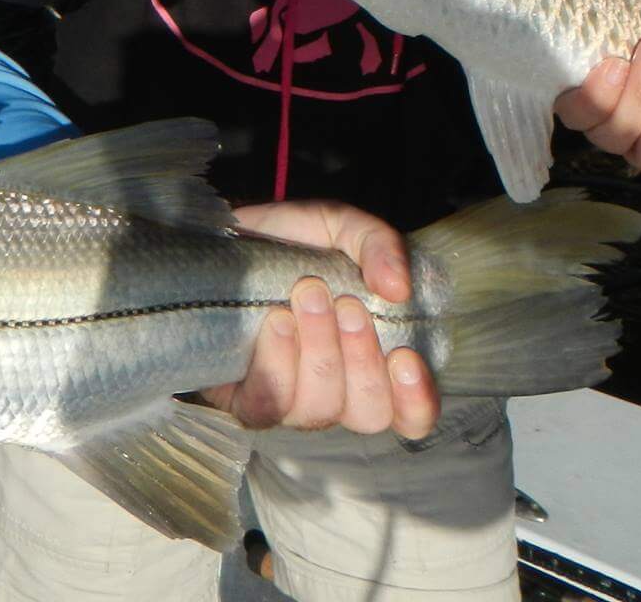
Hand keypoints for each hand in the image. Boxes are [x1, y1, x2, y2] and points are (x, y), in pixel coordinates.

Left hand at [199, 199, 439, 439]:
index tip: (405, 357)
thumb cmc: (292, 242)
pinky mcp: (241, 398)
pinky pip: (265, 407)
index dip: (416, 401)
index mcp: (371, 361)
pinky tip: (277, 323)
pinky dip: (277, 365)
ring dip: (319, 352)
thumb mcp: (341, 226)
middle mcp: (335, 392)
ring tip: (308, 295)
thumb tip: (399, 288)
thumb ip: (378, 245)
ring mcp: (289, 400)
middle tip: (346, 304)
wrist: (224, 238)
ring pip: (318, 410)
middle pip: (367, 414)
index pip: (410, 415)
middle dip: (361, 359)